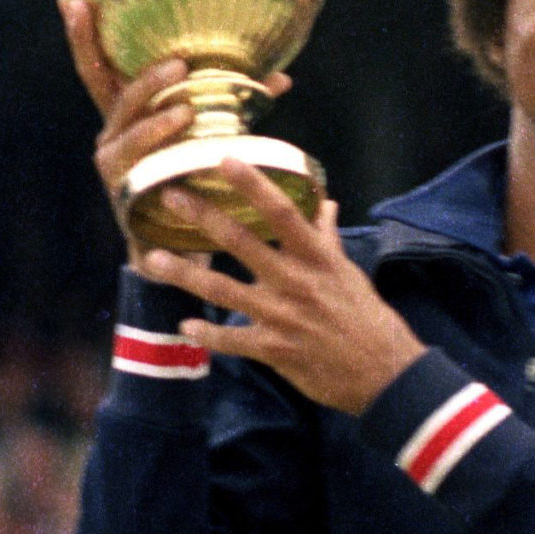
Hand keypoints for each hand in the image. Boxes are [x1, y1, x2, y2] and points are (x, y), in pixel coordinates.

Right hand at [59, 0, 289, 268]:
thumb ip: (234, 104)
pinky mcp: (122, 189)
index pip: (98, 67)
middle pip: (115, 96)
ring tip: (185, 110)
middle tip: (179, 64)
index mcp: (124, 111)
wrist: (177, 243)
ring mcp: (112, 162)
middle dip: (145, 80)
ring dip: (155, 120)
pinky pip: (139, 165)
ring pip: (128, 132)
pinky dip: (160, 149)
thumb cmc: (190, 178)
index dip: (83, 35)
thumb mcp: (205, 135)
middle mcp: (110, 132)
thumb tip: (282, 78)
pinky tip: (180, 143)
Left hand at [134, 166, 424, 416]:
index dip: (252, 184)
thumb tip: (326, 204)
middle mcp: (295, 281)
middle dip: (202, 216)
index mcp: (317, 257)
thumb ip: (327, 238)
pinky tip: (186, 326)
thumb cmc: (367, 318)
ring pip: (222, 289)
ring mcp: (281, 316)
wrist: (384, 374)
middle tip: (169, 195)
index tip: (224, 159)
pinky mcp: (274, 350)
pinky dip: (208, 334)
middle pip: (240, 241)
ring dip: (184, 274)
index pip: (281, 211)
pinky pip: (232, 340)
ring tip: (150, 260)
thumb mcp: (349, 273)